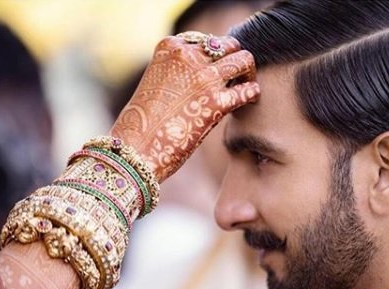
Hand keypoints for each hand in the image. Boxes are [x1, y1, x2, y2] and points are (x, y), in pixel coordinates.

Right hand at [110, 34, 259, 182]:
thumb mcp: (157, 83)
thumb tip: (207, 75)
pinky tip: (250, 100)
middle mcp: (188, 57)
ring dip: (248, 72)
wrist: (136, 148)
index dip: (213, 56)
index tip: (215, 70)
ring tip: (246, 85)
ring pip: (243, 60)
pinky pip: (247, 90)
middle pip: (227, 45)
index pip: (204, 40)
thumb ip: (179, 72)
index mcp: (169, 48)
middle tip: (236, 76)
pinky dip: (253, 93)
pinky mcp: (216, 104)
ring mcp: (203, 78)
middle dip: (234, 59)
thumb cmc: (144, 122)